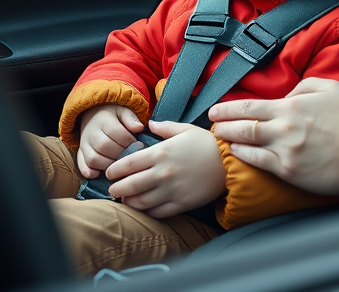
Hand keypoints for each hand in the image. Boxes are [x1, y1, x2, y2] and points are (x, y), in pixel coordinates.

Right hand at [76, 104, 143, 178]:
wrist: (92, 115)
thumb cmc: (112, 116)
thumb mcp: (122, 111)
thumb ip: (130, 118)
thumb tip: (139, 128)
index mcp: (104, 120)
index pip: (117, 133)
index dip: (129, 141)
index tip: (137, 144)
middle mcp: (91, 132)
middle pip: (105, 147)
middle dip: (120, 153)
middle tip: (129, 155)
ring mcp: (84, 144)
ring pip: (94, 159)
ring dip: (108, 165)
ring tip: (119, 163)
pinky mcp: (80, 153)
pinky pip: (82, 165)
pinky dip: (89, 172)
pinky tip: (98, 174)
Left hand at [106, 121, 225, 218]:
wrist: (229, 163)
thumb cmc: (207, 144)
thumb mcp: (185, 129)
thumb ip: (164, 127)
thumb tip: (148, 124)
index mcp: (160, 153)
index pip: (127, 164)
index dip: (114, 170)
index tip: (109, 173)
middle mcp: (162, 173)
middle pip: (129, 186)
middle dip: (116, 189)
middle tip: (113, 189)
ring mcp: (170, 190)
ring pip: (140, 202)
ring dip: (128, 202)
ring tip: (126, 199)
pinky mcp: (180, 204)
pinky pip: (157, 212)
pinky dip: (146, 212)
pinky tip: (144, 208)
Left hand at [209, 77, 338, 194]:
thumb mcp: (328, 87)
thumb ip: (304, 86)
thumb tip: (287, 94)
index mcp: (292, 106)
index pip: (250, 106)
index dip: (228, 108)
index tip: (215, 110)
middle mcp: (284, 127)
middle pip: (243, 124)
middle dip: (223, 124)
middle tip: (211, 124)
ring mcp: (285, 150)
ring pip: (247, 143)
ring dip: (230, 140)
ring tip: (220, 139)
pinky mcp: (290, 171)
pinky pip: (260, 163)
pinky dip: (244, 157)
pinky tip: (236, 154)